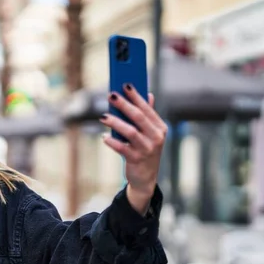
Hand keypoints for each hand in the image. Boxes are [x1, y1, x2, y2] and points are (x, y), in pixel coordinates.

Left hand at [99, 84, 166, 213]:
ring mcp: (147, 149)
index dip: (136, 96)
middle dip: (124, 105)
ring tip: (103, 117)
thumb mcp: (150, 134)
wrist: (145, 178)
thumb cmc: (145, 151)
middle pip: (138, 117)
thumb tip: (149, 94)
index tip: (125, 85)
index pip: (147, 108)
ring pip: (130, 132)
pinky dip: (112, 142)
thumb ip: (148, 115)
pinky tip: (104, 137)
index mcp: (160, 128)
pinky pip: (122, 148)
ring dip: (115, 122)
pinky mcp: (136, 159)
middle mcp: (156, 137)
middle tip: (111, 95)